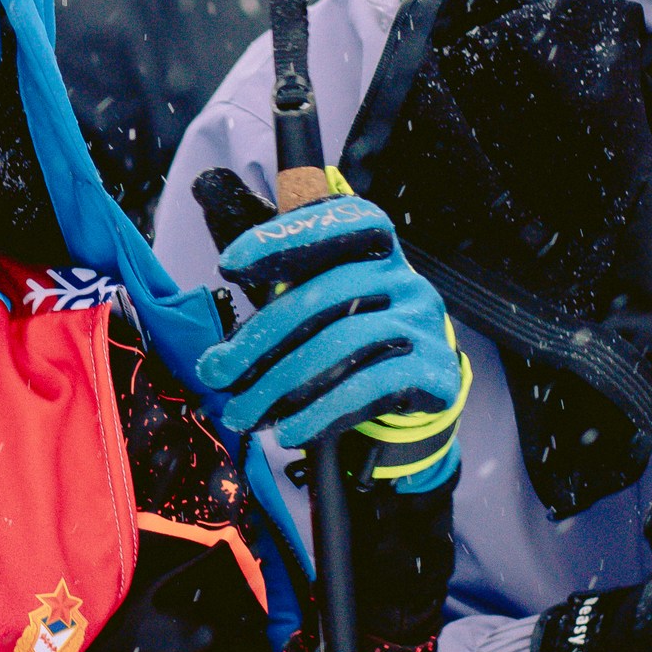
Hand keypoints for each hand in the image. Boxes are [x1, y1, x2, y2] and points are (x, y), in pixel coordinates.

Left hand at [192, 184, 462, 470]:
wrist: (415, 385)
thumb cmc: (350, 330)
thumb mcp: (318, 297)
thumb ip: (278, 282)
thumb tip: (218, 288)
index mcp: (375, 247)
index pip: (340, 221)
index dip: (285, 237)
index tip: (228, 265)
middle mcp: (405, 277)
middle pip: (325, 294)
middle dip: (259, 339)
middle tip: (216, 374)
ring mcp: (423, 321)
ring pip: (343, 343)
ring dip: (281, 384)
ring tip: (244, 414)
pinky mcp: (435, 369)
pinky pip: (371, 386)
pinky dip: (322, 412)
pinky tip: (290, 430)